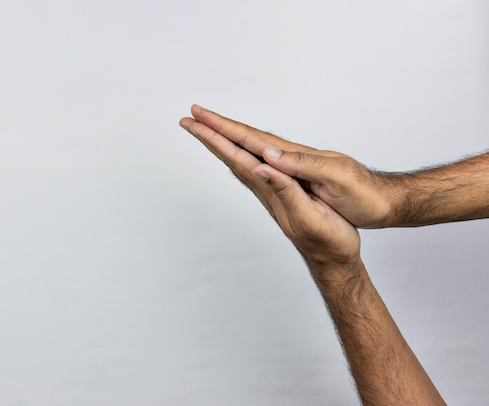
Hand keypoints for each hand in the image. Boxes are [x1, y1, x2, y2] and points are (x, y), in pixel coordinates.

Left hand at [179, 105, 360, 272]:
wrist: (334, 261)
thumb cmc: (327, 241)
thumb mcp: (309, 214)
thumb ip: (285, 190)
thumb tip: (261, 167)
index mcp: (270, 190)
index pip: (236, 158)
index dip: (215, 138)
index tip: (194, 121)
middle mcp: (265, 190)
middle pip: (231, 158)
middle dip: (209, 137)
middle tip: (188, 118)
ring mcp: (271, 193)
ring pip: (240, 162)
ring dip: (222, 145)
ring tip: (206, 130)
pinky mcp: (281, 196)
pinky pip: (254, 169)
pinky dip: (241, 156)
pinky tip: (239, 154)